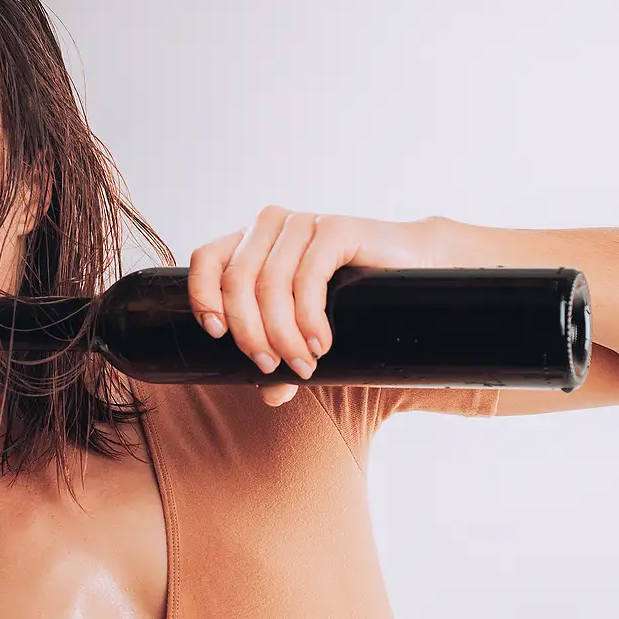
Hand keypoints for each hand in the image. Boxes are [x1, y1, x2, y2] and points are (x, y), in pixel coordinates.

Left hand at [188, 208, 438, 405]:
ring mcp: (302, 223)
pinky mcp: (334, 228)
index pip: (206, 259)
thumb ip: (284, 355)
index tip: (219, 335)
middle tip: (272, 367)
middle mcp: (271, 226)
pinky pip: (307, 277)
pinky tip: (321, 343)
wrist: (414, 266)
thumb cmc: (353, 296)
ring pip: (270, 283)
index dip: (204, 297)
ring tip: (303, 364)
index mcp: (251, 241)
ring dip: (283, 334)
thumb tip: (271, 395)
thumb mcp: (307, 328)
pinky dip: (309, 318)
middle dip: (251, 333)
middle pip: (237, 280)